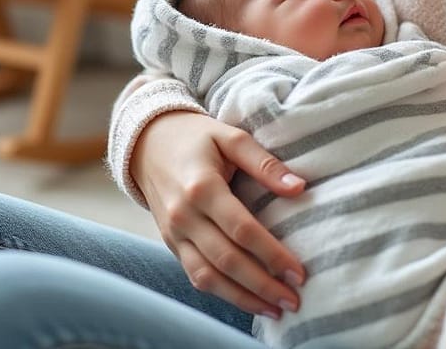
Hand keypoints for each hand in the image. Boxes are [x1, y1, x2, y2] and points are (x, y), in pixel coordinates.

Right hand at [131, 110, 307, 318]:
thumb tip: (299, 188)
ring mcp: (174, 233)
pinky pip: (195, 275)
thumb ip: (265, 163)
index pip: (242, 229)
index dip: (272, 254)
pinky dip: (222, 293)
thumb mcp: (231, 137)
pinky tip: (248, 300)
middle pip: (227, 260)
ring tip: (275, 309)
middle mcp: (184, 215)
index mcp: (202, 187)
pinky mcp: (171, 243)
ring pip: (208, 277)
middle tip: (295, 299)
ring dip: (243, 298)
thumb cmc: (195, 137)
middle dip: (263, 285)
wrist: (146, 143)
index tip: (299, 272)